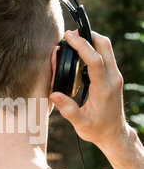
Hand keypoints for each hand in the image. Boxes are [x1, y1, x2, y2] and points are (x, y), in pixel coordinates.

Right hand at [50, 30, 128, 153]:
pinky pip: (105, 55)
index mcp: (104, 89)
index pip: (95, 60)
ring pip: (106, 48)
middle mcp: (112, 79)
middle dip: (89, 35)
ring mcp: (114, 76)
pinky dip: (93, 49)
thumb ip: (68, 110)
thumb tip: (54, 95)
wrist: (114, 134)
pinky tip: (80, 53)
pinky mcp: (112, 76)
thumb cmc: (97, 130)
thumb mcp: (81, 124)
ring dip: (91, 40)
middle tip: (71, 34)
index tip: (69, 36)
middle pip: (105, 46)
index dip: (82, 45)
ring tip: (73, 42)